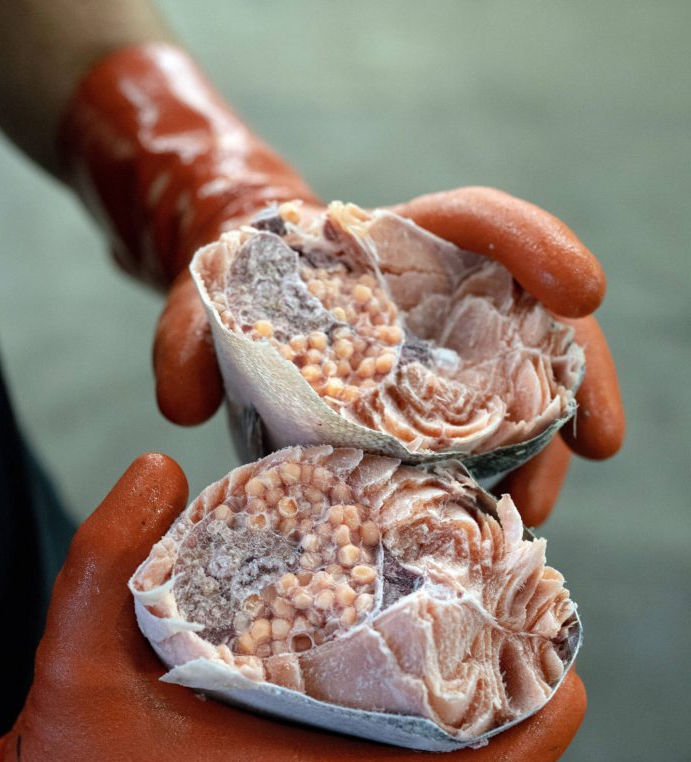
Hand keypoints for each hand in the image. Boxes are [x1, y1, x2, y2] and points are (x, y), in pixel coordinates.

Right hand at [11, 454, 584, 761]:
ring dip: (483, 718)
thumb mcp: (75, 655)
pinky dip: (435, 735)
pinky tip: (424, 662)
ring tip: (495, 626)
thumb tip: (160, 466)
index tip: (565, 670)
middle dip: (518, 705)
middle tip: (529, 610)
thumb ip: (107, 555)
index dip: (532, 737)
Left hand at [58, 47, 622, 523]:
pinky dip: (503, 481)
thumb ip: (184, 336)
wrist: (243, 324)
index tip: (579, 291)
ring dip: (541, 453)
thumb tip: (182, 404)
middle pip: (533, 320)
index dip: (537, 247)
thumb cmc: (232, 296)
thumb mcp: (199, 304)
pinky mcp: (434, 417)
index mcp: (393, 244)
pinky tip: (498, 528)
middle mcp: (438, 299)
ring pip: (521, 393)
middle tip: (590, 443)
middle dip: (573, 377)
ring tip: (530, 514)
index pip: (479, 224)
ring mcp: (444, 361)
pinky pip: (486, 443)